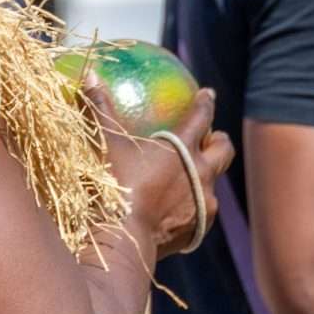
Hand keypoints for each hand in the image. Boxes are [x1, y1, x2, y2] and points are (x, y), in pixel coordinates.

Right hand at [92, 84, 235, 258]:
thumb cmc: (115, 186)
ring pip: (214, 183)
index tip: (208, 95)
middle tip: (213, 138)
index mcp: (184, 148)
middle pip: (223, 149)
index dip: (206, 103)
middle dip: (220, 141)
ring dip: (206, 178)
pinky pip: (203, 213)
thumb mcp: (107, 145)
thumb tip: (90, 74)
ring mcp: (204, 201)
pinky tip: (182, 212)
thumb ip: (100, 110)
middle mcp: (202, 172)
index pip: (202, 117)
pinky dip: (194, 208)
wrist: (125, 239)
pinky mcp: (199, 227)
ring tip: (196, 178)